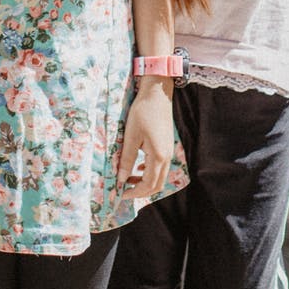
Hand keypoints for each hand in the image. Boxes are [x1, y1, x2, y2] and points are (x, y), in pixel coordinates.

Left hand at [115, 82, 173, 200]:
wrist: (157, 94)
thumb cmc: (142, 113)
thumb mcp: (131, 137)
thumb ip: (126, 160)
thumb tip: (120, 180)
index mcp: (158, 157)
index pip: (148, 185)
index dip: (134, 193)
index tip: (120, 194)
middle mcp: (166, 157)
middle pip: (156, 185)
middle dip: (140, 191)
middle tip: (124, 190)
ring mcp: (168, 151)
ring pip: (159, 177)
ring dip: (145, 182)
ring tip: (128, 179)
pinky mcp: (167, 146)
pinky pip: (160, 167)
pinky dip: (149, 172)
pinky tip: (138, 167)